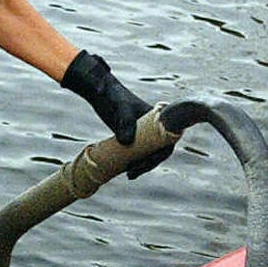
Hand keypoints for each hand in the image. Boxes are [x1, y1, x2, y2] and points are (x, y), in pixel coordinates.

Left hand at [60, 51, 175, 177]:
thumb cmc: (114, 96)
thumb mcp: (120, 108)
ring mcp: (142, 133)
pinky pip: (137, 153)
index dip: (159, 156)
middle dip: (149, 164)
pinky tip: (125, 171)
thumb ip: (125, 122)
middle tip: (133, 172)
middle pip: (158, 151)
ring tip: (129, 174)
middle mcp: (153, 127)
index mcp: (159, 119)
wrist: (101, 92)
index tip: (146, 163)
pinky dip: (133, 162)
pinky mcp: (132, 136)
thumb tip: (127, 142)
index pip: (167, 142)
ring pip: (147, 154)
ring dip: (141, 166)